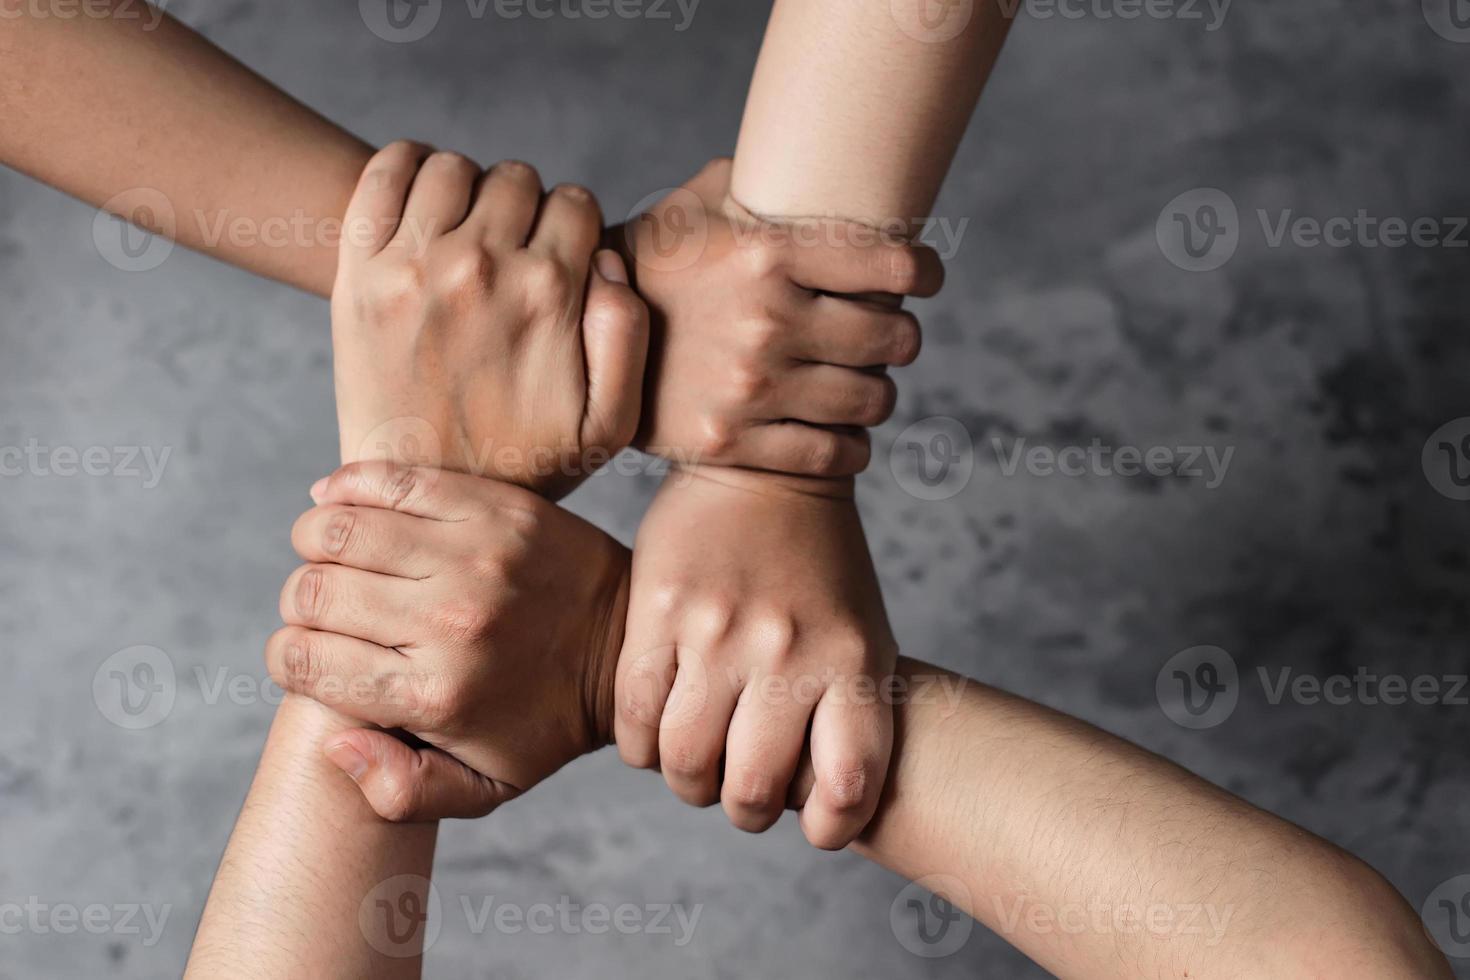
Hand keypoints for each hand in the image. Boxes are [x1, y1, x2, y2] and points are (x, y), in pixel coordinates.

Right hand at [264, 461, 626, 819]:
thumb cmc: (546, 720)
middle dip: (299, 602)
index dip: (290, 657)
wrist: (629, 645)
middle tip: (324, 607)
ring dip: (316, 542)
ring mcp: (473, 558)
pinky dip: (349, 487)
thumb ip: (402, 791)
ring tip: (333, 556)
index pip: (304, 662)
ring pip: (340, 531)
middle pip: (313, 592)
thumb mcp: (486, 787)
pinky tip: (345, 503)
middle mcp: (450, 625)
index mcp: (436, 697)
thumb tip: (333, 745)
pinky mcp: (495, 507)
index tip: (311, 654)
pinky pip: (392, 480)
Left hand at [332, 142, 648, 498]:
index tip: (557, 258)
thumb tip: (606, 257)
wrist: (420, 491)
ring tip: (466, 231)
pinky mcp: (360, 269)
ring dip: (467, 190)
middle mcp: (482, 266)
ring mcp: (415, 263)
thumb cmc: (522, 463)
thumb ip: (631, 335)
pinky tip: (422, 205)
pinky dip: (408, 168)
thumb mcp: (609, 424)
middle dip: (523, 207)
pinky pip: (387, 171)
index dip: (573, 227)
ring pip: (454, 167)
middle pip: (517, 177)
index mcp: (549, 293)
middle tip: (511, 252)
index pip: (575, 202)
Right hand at [615, 465, 896, 848]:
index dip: (830, 827)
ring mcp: (719, 630)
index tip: (816, 825)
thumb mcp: (862, 632)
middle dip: (744, 809)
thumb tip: (811, 805)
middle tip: (739, 789)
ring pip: (684, 763)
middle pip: (752, 791)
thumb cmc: (821, 568)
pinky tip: (656, 730)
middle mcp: (788, 650)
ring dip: (688, 782)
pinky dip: (641, 744)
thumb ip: (844, 711)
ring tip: (696, 761)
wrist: (764, 469)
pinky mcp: (658, 610)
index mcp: (852, 659)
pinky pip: (632, 715)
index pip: (848, 785)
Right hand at [616, 158, 942, 476]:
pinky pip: (834, 453)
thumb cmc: (647, 267)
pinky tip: (846, 432)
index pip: (892, 264)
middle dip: (901, 334)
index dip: (924, 271)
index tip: (925, 276)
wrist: (573, 345)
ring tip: (863, 382)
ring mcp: (750, 388)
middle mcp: (765, 320)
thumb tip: (810, 160)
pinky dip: (852, 445)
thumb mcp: (692, 210)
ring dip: (878, 392)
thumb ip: (756, 187)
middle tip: (889, 334)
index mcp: (765, 253)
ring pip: (872, 400)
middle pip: (894, 336)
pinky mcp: (733, 443)